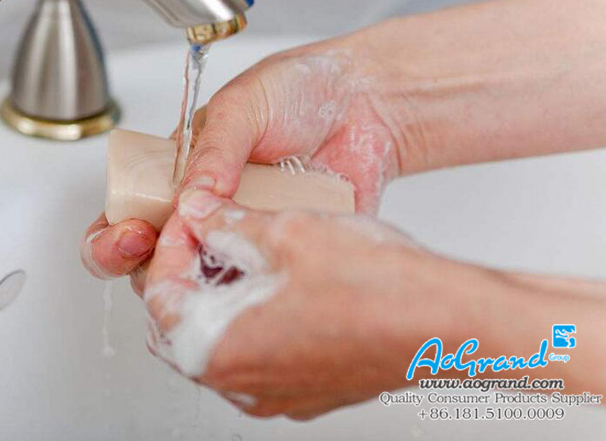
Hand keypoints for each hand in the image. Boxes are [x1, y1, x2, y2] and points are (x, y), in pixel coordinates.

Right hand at [81, 36, 407, 281]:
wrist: (367, 100)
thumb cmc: (299, 90)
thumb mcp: (243, 106)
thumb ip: (212, 151)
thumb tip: (190, 198)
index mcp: (178, 172)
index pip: (126, 214)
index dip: (113, 235)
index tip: (131, 235)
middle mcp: (204, 211)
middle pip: (155, 263)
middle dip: (150, 270)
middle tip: (166, 258)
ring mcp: (243, 237)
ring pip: (204, 285)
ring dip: (202, 284)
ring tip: (220, 262)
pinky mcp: (283, 254)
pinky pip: (260, 285)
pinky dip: (255, 287)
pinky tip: (264, 272)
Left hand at [143, 189, 461, 418]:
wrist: (445, 323)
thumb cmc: (376, 289)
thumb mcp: (285, 231)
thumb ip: (226, 223)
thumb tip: (202, 214)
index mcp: (216, 348)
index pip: (159, 292)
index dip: (170, 243)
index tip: (190, 217)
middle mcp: (238, 383)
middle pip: (183, 320)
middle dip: (189, 269)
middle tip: (208, 232)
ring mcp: (272, 393)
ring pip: (220, 336)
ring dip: (220, 291)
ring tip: (243, 246)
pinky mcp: (303, 390)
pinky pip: (258, 351)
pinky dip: (252, 314)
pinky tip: (276, 277)